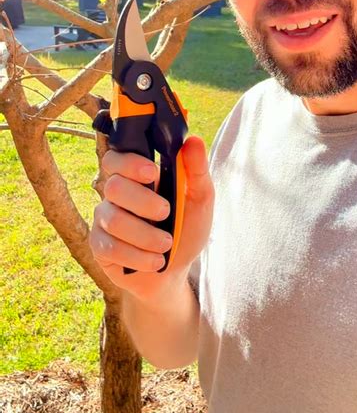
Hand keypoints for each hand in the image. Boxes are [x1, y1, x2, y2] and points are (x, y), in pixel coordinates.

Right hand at [89, 135, 213, 303]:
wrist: (176, 271)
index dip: (129, 163)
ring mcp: (104, 219)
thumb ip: (196, 170)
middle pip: (114, 187)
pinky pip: (110, 247)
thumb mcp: (200, 200)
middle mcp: (116, 194)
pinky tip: (155, 261)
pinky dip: (138, 256)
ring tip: (166, 244)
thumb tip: (193, 141)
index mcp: (137, 177)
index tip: (151, 173)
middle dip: (143, 203)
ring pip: (113, 219)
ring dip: (145, 235)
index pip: (117, 158)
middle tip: (165, 213)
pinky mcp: (99, 246)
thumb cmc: (186, 228)